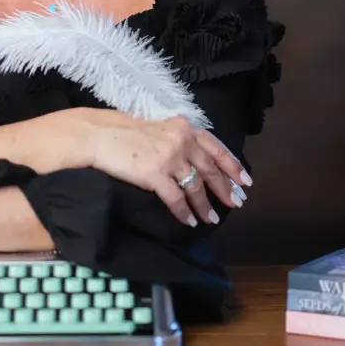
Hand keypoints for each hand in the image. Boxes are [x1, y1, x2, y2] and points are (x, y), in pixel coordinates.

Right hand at [81, 109, 250, 225]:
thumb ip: (177, 136)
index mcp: (184, 127)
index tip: (245, 180)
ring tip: (212, 219)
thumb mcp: (158, 125)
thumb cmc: (123, 129)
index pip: (216, 148)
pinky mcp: (155, 175)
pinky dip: (184, 213)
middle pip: (210, 170)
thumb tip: (193, 155)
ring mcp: (169, 158)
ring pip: (196, 187)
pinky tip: (189, 221)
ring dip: (205, 206)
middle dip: (225, 189)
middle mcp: (181, 141)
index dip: (232, 165)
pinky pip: (176, 199)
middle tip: (236, 203)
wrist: (99, 135)